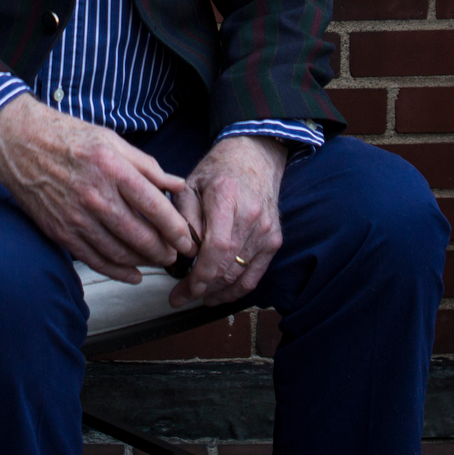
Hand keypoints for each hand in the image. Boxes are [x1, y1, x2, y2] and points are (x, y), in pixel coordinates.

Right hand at [0, 95, 195, 282]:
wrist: (20, 144)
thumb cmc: (69, 137)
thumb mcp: (112, 141)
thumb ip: (147, 166)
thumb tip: (177, 185)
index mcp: (112, 169)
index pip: (154, 207)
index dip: (176, 229)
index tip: (188, 239)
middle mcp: (95, 196)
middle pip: (140, 235)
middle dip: (165, 251)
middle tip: (177, 255)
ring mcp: (76, 217)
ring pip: (119, 252)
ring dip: (144, 262)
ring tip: (159, 261)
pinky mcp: (61, 232)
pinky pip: (94, 259)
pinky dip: (117, 271)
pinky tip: (133, 274)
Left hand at [168, 135, 286, 307]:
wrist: (255, 157)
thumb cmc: (218, 171)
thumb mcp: (189, 185)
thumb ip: (184, 218)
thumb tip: (185, 254)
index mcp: (226, 197)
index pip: (216, 247)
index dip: (200, 275)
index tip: (182, 290)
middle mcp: (251, 215)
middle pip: (227, 265)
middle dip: (201, 288)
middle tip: (180, 297)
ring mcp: (266, 229)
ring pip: (239, 275)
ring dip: (216, 292)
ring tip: (195, 296)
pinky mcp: (274, 240)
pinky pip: (255, 275)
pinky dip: (236, 290)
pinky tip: (218, 296)